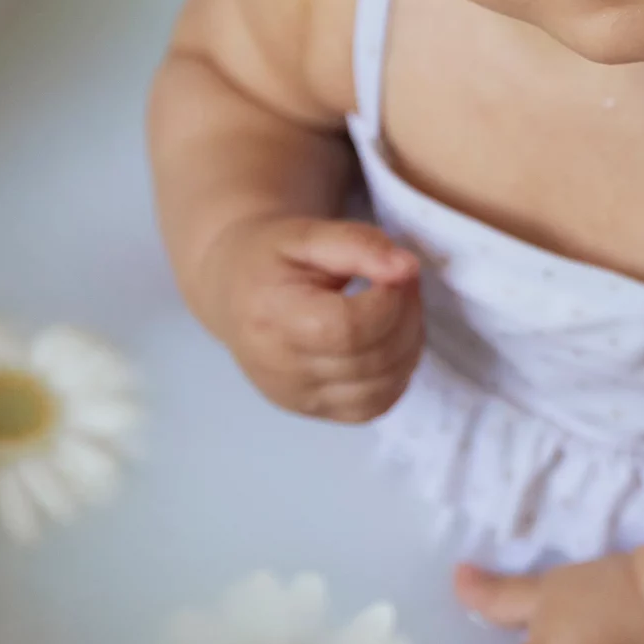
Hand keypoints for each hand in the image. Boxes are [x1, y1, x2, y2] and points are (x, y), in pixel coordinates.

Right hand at [194, 214, 420, 421]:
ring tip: (397, 308)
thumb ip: (358, 244)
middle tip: (403, 282)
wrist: (234, 291)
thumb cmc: (271, 257)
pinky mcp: (312, 411)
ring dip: (409, 345)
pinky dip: (396, 376)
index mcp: (272, 316)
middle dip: (406, 316)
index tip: (396, 271)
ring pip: (381, 389)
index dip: (390, 301)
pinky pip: (373, 408)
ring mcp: (296, 398)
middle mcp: (280, 369)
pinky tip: (390, 342)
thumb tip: (407, 268)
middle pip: (371, 360)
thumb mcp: (308, 232)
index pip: (349, 329)